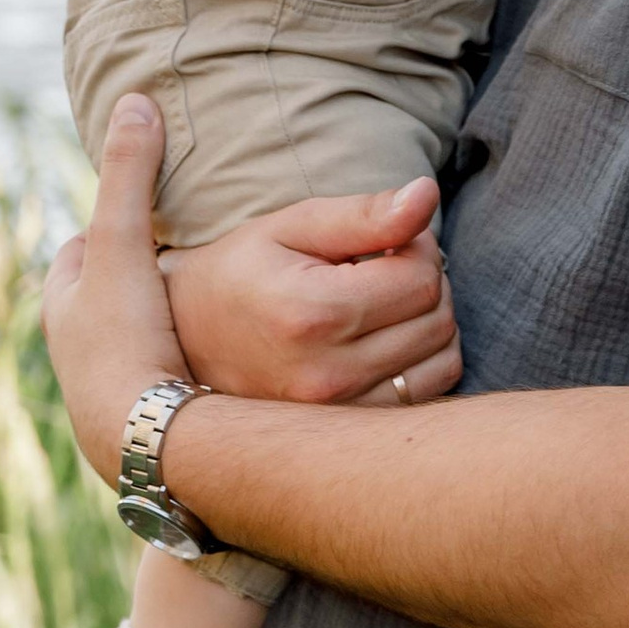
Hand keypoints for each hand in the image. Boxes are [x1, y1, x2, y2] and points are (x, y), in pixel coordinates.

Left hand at [41, 94, 192, 483]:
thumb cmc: (123, 339)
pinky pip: (167, 366)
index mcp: (62, 301)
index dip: (112, 224)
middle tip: (181, 252)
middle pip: (109, 291)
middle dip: (138, 271)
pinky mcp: (145, 410)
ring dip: (164, 315)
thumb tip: (134, 100)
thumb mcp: (124, 244)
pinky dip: (186, 353)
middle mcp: (77, 345)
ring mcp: (110, 381)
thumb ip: (131, 176)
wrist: (141, 437)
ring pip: (136, 331)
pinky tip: (221, 354)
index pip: (82, 246)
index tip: (146, 210)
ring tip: (209, 300)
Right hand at [160, 178, 463, 405]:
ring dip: (430, 319)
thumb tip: (427, 196)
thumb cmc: (239, 273)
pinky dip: (425, 358)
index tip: (383, 240)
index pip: (421, 276)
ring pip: (443, 355)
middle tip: (383, 266)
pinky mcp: (352, 431)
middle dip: (425, 279)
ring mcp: (342, 412)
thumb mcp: (289, 227)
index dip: (415, 245)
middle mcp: (330, 373)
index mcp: (312, 314)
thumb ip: (362, 214)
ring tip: (384, 301)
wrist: (185, 344)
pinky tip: (389, 337)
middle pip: (437, 316)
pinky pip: (430, 391)